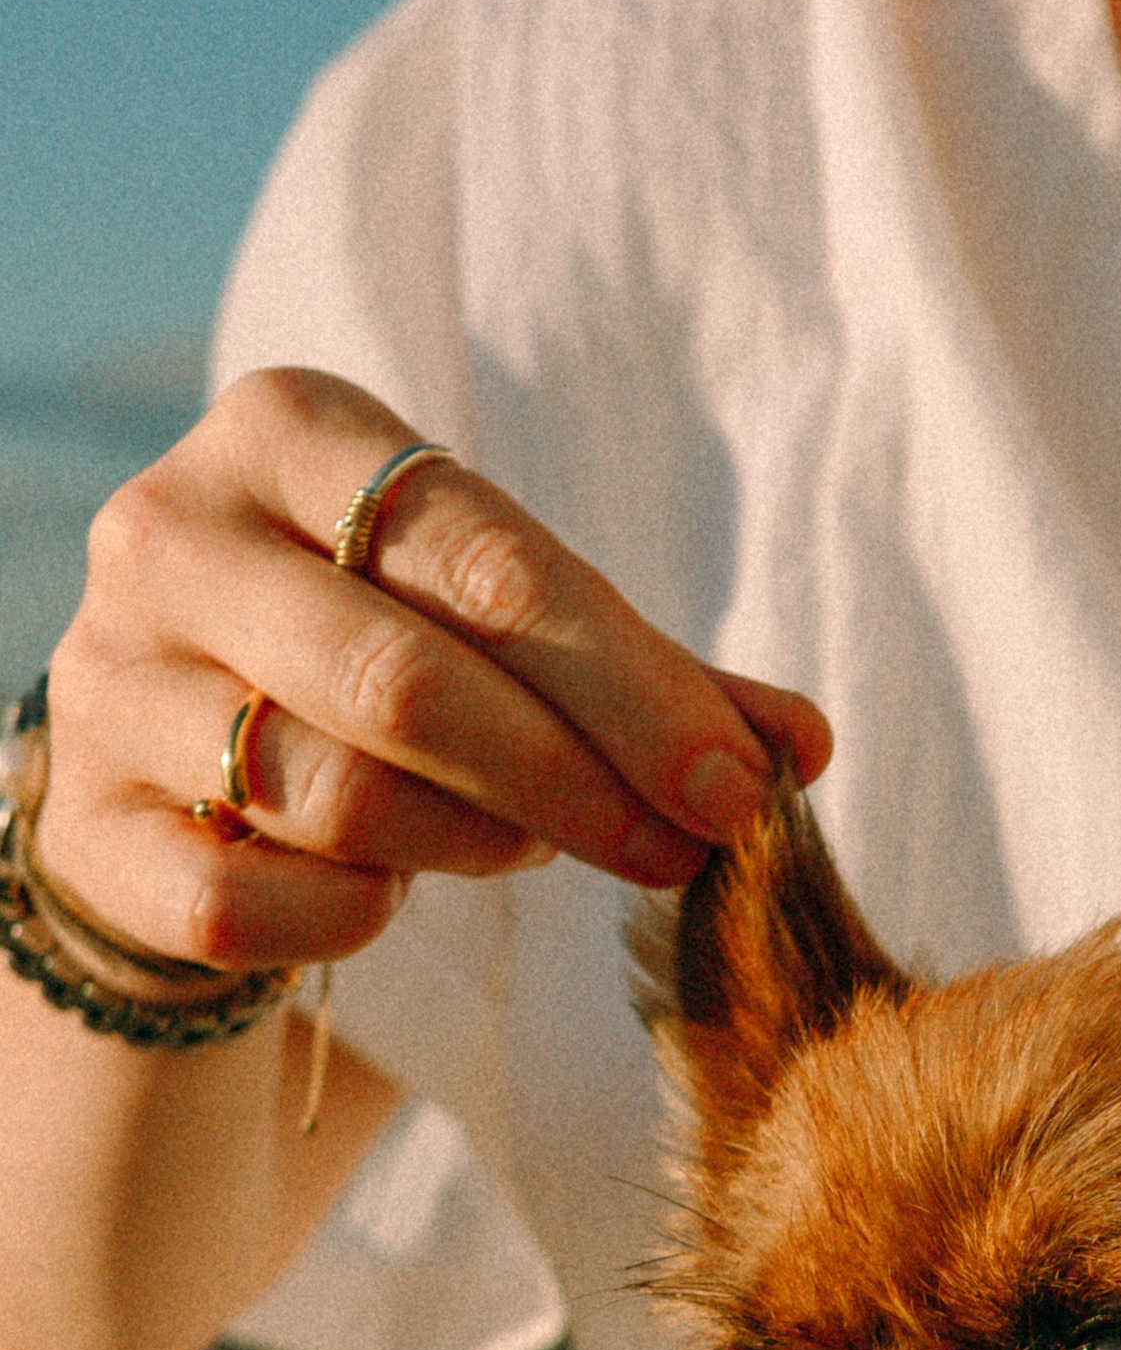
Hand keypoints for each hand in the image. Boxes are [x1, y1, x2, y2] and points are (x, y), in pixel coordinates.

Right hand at [37, 366, 832, 977]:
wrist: (188, 757)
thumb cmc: (390, 664)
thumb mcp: (517, 634)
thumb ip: (661, 682)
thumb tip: (804, 747)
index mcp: (290, 429)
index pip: (482, 557)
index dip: (631, 689)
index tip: (739, 791)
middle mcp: (172, 531)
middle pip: (404, 679)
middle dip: (574, 782)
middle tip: (681, 854)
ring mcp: (107, 678)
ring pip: (329, 792)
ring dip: (474, 843)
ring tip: (536, 846)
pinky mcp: (87, 824)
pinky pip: (243, 902)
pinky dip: (348, 920)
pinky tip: (391, 904)